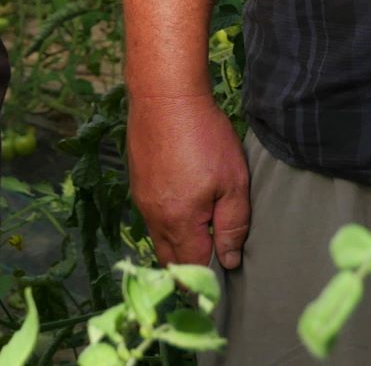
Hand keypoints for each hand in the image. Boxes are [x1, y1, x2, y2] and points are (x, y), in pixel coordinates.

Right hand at [128, 91, 250, 269]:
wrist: (163, 94)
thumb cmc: (203, 134)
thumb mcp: (232, 180)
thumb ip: (233, 224)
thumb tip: (229, 260)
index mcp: (179, 222)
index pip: (192, 267)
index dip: (210, 276)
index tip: (224, 271)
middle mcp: (154, 217)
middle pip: (170, 259)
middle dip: (190, 265)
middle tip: (214, 256)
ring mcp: (141, 200)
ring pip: (159, 238)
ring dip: (178, 242)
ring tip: (201, 229)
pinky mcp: (137, 182)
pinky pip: (152, 216)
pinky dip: (167, 221)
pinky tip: (183, 202)